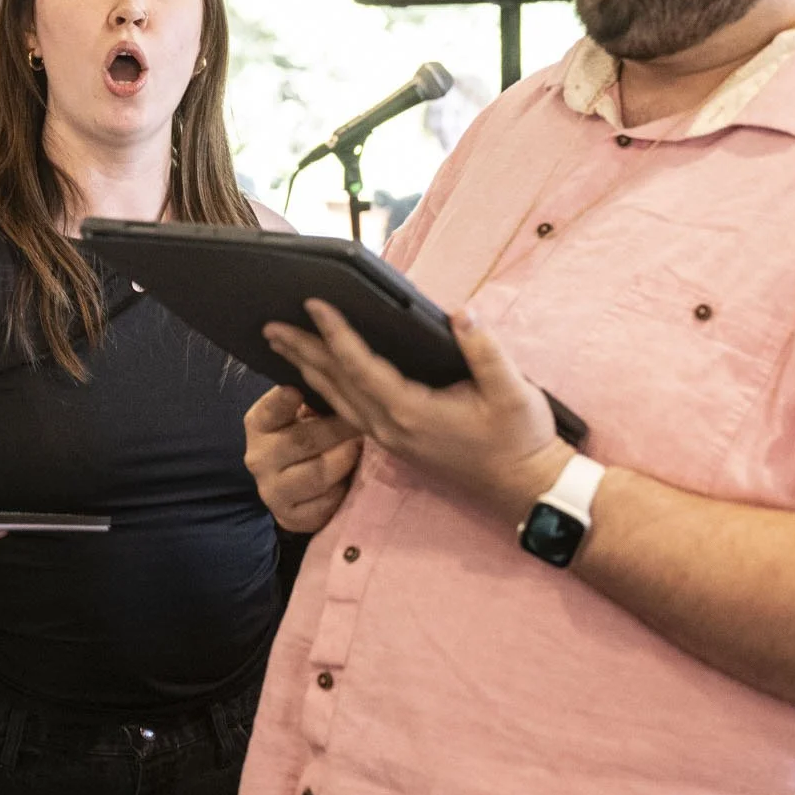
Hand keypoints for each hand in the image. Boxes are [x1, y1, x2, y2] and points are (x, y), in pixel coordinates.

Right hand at [244, 385, 362, 532]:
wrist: (291, 486)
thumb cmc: (304, 437)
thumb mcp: (303, 415)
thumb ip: (314, 402)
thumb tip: (342, 389)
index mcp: (259, 425)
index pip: (269, 410)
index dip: (283, 401)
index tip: (297, 392)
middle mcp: (258, 458)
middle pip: (302, 441)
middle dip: (338, 430)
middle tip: (362, 423)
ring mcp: (272, 491)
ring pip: (317, 475)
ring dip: (344, 461)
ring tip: (359, 449)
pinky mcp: (289, 517)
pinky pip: (324, 505)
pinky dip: (341, 492)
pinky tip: (348, 481)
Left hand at [264, 299, 568, 511]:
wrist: (525, 490)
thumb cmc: (521, 440)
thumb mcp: (514, 392)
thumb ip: (485, 350)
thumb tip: (461, 313)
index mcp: (412, 411)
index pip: (361, 366)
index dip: (335, 333)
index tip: (312, 304)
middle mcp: (391, 427)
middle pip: (334, 383)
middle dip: (301, 351)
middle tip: (270, 324)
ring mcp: (389, 438)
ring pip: (336, 399)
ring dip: (306, 369)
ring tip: (279, 344)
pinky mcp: (394, 442)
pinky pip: (348, 411)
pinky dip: (326, 389)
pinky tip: (315, 375)